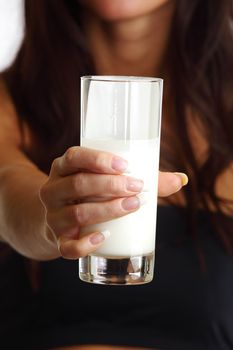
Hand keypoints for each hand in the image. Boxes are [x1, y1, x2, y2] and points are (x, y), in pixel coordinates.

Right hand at [39, 146, 186, 259]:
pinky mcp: (57, 239)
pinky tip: (104, 238)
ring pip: (77, 214)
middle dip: (110, 186)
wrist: (58, 217)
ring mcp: (53, 216)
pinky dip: (84, 244)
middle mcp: (53, 189)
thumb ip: (143, 178)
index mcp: (64, 167)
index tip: (125, 165)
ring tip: (133, 205)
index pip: (75, 157)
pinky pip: (67, 246)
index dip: (98, 159)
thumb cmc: (90, 193)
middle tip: (137, 188)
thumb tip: (182, 179)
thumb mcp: (105, 179)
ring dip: (107, 210)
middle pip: (78, 185)